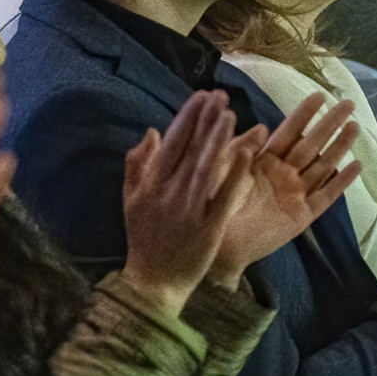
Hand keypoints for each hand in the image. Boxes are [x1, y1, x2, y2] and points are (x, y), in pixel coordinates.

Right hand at [118, 91, 246, 316]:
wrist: (154, 281)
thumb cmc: (143, 238)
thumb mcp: (131, 199)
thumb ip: (137, 164)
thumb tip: (152, 132)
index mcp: (150, 184)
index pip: (171, 142)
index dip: (187, 117)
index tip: (201, 95)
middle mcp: (168, 192)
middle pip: (189, 149)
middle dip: (205, 119)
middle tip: (219, 94)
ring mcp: (188, 209)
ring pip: (205, 167)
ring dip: (218, 138)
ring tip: (229, 113)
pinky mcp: (208, 227)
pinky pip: (223, 196)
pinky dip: (234, 174)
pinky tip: (245, 153)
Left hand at [207, 94, 359, 285]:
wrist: (217, 239)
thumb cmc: (214, 201)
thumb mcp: (223, 168)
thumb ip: (240, 148)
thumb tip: (259, 124)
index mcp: (263, 159)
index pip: (289, 130)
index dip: (304, 113)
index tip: (320, 95)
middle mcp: (284, 173)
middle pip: (313, 143)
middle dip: (330, 123)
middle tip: (350, 103)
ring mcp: (296, 192)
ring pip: (324, 164)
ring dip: (340, 146)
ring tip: (356, 127)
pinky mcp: (303, 214)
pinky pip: (327, 195)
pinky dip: (342, 181)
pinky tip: (356, 166)